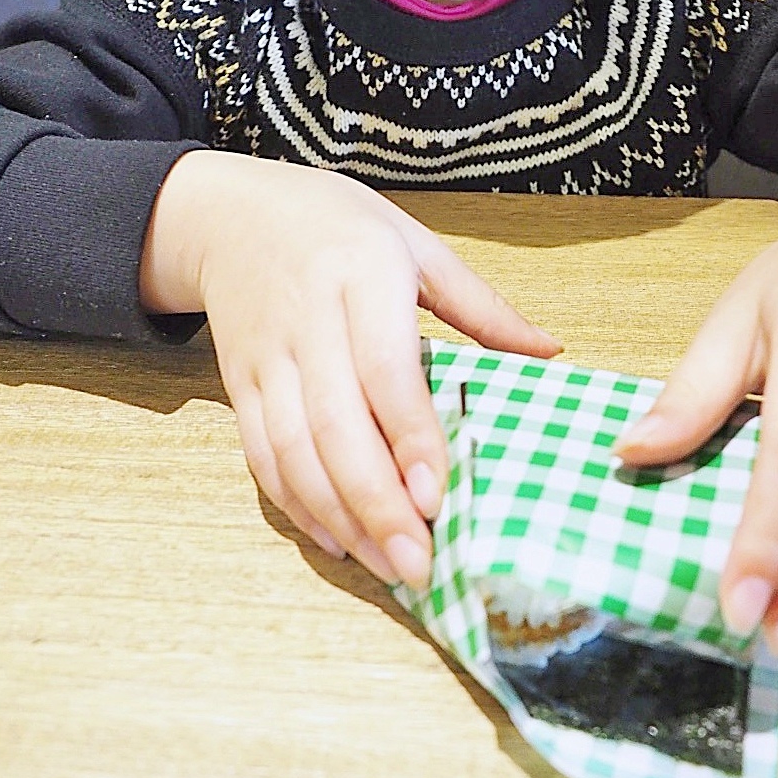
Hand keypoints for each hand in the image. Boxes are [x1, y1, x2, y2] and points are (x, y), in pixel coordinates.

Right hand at [140, 151, 560, 587]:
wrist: (229, 212)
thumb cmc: (337, 224)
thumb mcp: (417, 243)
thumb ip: (481, 305)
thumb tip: (547, 352)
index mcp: (362, 274)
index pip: (384, 368)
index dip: (409, 436)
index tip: (436, 496)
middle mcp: (307, 319)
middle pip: (333, 425)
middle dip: (375, 502)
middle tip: (419, 562)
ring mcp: (266, 357)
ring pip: (291, 451)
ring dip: (338, 516)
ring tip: (387, 565)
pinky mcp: (237, 384)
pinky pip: (260, 454)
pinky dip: (296, 504)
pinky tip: (336, 539)